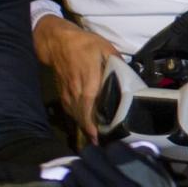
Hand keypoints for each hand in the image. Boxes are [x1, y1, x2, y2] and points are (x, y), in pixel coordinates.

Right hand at [34, 16, 122, 143]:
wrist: (58, 43)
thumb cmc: (84, 45)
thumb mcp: (106, 50)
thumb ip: (118, 66)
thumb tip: (129, 79)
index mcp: (89, 84)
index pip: (91, 110)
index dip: (97, 127)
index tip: (105, 138)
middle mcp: (77, 94)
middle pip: (84, 119)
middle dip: (95, 133)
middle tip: (109, 143)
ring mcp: (68, 96)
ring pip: (78, 118)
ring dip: (88, 129)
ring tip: (102, 139)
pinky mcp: (63, 95)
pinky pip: (72, 112)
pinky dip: (81, 121)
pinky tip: (90, 126)